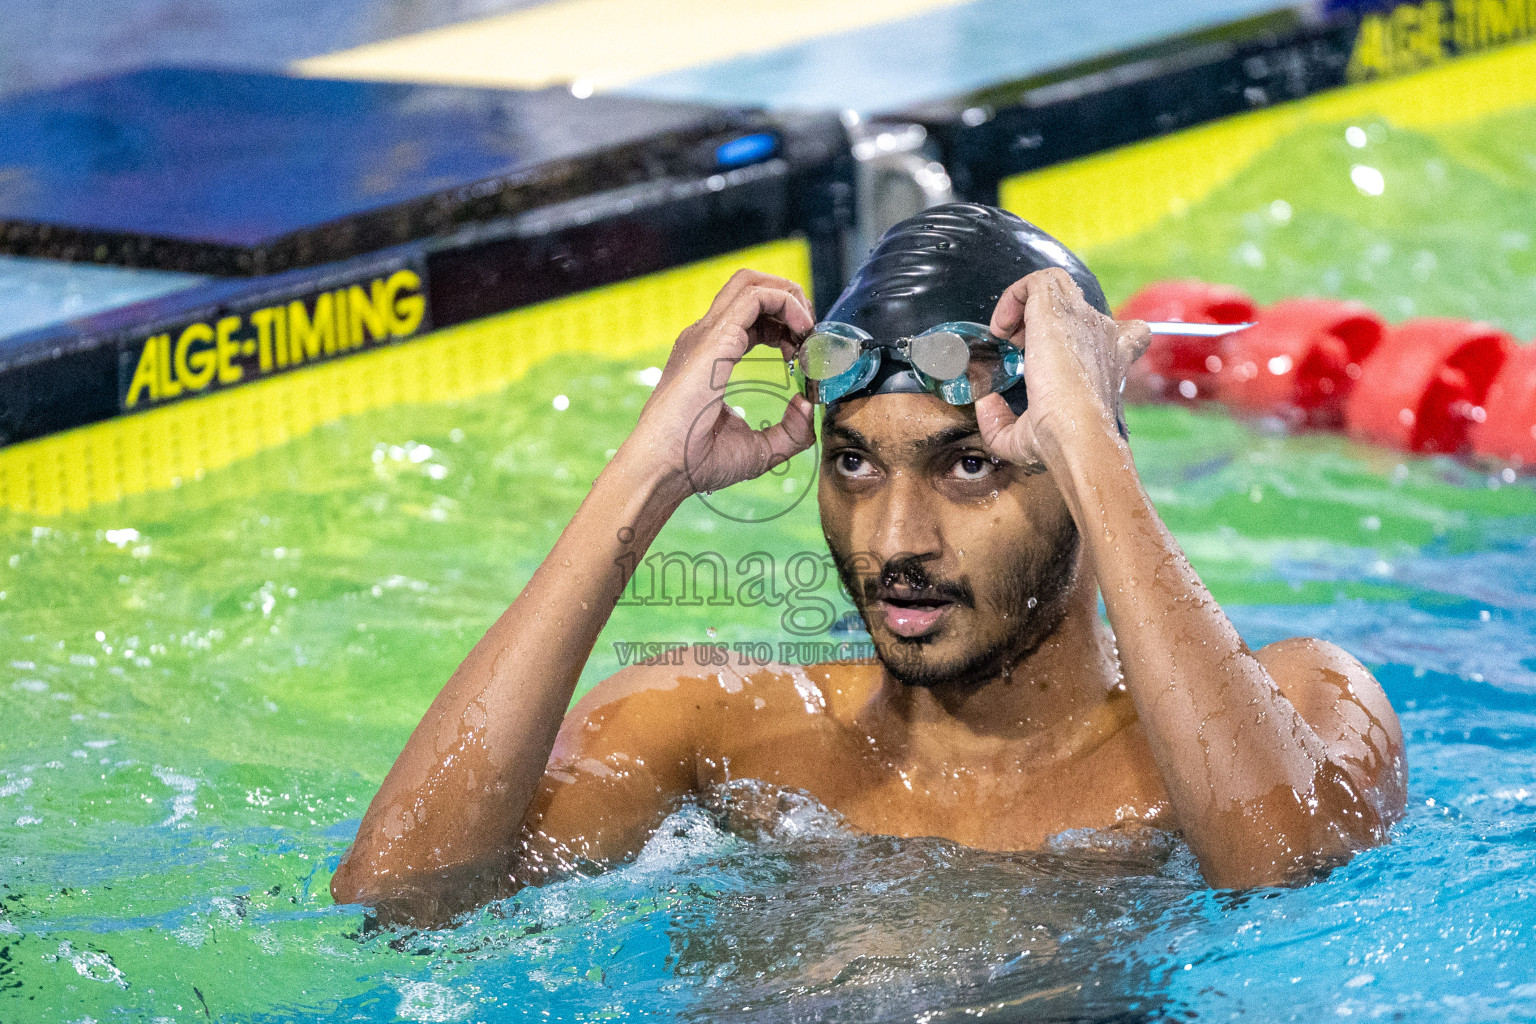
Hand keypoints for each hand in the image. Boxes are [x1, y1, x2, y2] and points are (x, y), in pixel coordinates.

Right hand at [625, 270, 816, 496]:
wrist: (663, 468)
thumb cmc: (696, 462)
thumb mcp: (759, 449)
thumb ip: (790, 431)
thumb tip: (807, 405)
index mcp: (710, 355)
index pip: (750, 316)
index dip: (784, 325)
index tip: (803, 355)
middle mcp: (706, 337)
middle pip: (750, 286)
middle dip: (789, 299)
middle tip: (810, 335)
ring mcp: (707, 334)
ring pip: (752, 282)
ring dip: (790, 297)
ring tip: (807, 330)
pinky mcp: (716, 338)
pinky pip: (757, 297)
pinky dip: (787, 304)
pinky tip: (802, 332)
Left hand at [975, 268, 1150, 471]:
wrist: (1077, 433)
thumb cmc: (1061, 440)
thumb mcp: (1026, 436)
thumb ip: (1003, 422)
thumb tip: (986, 404)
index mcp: (1111, 361)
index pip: (1127, 334)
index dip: (1092, 335)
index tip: (1061, 353)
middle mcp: (1104, 335)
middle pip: (1076, 308)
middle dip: (1042, 322)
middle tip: (1017, 349)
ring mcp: (1083, 319)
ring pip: (1056, 286)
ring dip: (1024, 304)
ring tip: (1005, 334)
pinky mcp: (1057, 310)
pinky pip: (1037, 282)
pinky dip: (1013, 296)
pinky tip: (1000, 328)